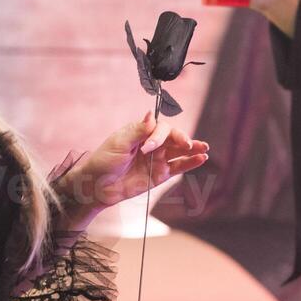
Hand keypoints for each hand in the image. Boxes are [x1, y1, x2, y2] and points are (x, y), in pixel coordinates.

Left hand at [55, 111, 208, 227]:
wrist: (96, 186)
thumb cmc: (104, 161)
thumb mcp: (118, 144)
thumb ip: (138, 131)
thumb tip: (150, 114)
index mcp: (141, 132)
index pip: (159, 127)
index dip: (158, 135)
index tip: (147, 148)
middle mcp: (153, 143)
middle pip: (174, 137)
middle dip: (183, 139)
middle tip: (187, 144)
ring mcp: (158, 159)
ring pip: (180, 151)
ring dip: (193, 148)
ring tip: (204, 148)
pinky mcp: (160, 175)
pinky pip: (179, 167)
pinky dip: (190, 163)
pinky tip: (201, 159)